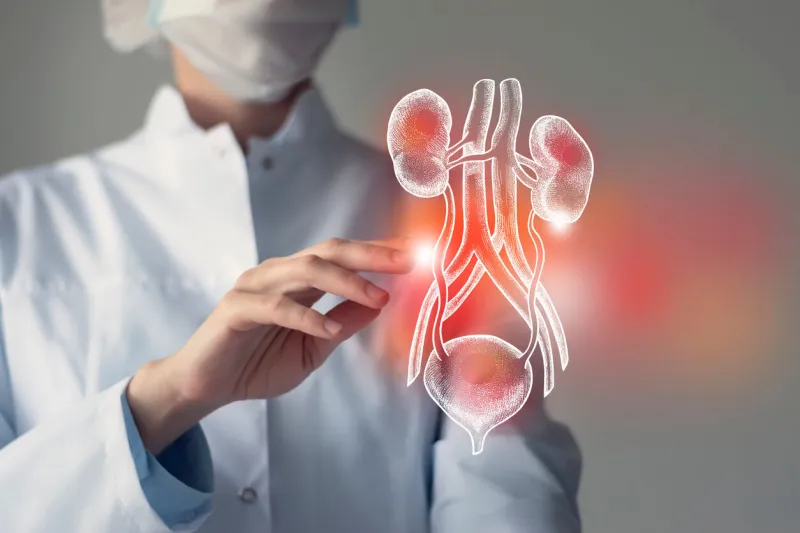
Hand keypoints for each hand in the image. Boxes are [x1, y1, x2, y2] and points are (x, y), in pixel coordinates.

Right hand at [127, 237, 413, 453]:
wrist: (207, 386)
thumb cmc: (257, 364)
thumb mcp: (313, 348)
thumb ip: (342, 325)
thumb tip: (380, 306)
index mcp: (297, 280)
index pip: (341, 256)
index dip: (376, 253)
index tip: (412, 254)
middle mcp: (278, 274)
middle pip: (328, 251)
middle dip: (370, 255)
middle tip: (406, 262)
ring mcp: (255, 286)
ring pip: (305, 270)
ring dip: (346, 282)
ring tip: (377, 298)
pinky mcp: (236, 308)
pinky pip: (276, 306)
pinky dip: (306, 316)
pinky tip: (328, 329)